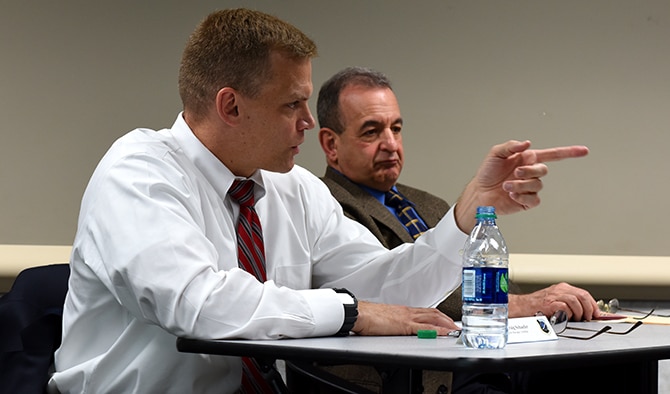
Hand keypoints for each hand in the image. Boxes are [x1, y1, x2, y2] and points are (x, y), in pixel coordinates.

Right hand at [352, 301, 459, 335]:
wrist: (359, 313)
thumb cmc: (367, 316)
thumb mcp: (385, 318)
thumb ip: (394, 321)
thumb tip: (396, 326)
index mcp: (403, 310)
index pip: (426, 311)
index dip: (439, 315)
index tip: (447, 320)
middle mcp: (407, 311)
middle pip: (433, 313)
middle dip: (447, 319)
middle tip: (457, 326)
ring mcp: (407, 317)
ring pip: (433, 318)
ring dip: (446, 323)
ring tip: (455, 330)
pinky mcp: (404, 325)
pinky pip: (425, 328)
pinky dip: (437, 330)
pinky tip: (444, 333)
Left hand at [454, 140, 588, 231]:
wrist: (479, 193)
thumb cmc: (486, 173)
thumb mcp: (496, 154)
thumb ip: (511, 146)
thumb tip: (526, 143)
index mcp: (526, 159)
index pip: (552, 155)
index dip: (569, 153)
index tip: (584, 151)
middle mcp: (530, 173)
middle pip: (543, 170)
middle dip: (529, 171)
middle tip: (514, 173)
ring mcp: (529, 187)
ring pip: (537, 185)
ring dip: (521, 185)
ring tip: (506, 186)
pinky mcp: (526, 201)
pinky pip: (534, 199)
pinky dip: (522, 196)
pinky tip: (512, 195)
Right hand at [508, 282, 600, 320]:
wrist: (520, 307)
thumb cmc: (536, 306)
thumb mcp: (555, 300)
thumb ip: (569, 304)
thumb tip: (586, 313)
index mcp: (562, 288)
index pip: (584, 293)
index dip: (593, 305)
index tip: (596, 313)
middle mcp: (559, 290)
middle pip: (582, 296)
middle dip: (589, 309)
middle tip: (589, 317)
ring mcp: (554, 296)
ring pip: (575, 301)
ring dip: (580, 312)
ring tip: (577, 319)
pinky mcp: (548, 304)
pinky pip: (564, 307)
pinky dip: (568, 314)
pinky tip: (566, 318)